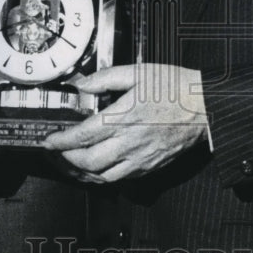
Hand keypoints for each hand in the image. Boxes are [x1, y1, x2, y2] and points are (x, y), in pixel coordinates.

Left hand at [43, 64, 207, 182]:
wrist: (205, 107)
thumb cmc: (173, 87)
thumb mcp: (137, 72)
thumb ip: (104, 78)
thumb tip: (80, 85)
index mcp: (123, 117)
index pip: (82, 136)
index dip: (60, 142)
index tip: (47, 141)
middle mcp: (129, 142)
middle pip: (87, 161)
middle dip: (64, 159)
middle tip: (53, 152)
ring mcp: (140, 158)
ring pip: (101, 176)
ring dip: (80, 172)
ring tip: (68, 163)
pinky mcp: (149, 167)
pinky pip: (119, 179)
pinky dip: (100, 177)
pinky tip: (93, 168)